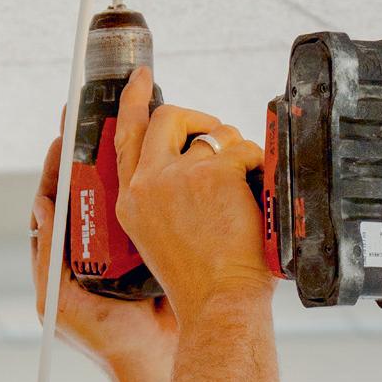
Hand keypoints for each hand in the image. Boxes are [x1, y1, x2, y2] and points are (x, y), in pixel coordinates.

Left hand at [29, 112, 179, 381]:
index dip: (58, 167)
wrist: (156, 363)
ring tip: (128, 123)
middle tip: (95, 113)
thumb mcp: (61, 302)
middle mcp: (92, 244)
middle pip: (88, 187)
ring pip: (118, 192)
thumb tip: (42, 207)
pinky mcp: (152, 245)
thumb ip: (47, 258)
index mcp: (65, 255)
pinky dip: (150, 182)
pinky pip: (147, 207)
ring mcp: (122, 244)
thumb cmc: (106, 340)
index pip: (56, 201)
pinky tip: (160, 156)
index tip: (63, 136)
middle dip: (91, 151)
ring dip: (123, 159)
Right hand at [114, 68, 271, 324]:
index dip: (134, 101)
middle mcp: (147, 184)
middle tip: (215, 133)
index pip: (125, 136)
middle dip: (196, 118)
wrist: (218, 304)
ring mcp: (179, 176)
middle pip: (167, 118)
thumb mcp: (160, 237)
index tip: (142, 78)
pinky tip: (255, 199)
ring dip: (234, 156)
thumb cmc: (201, 281)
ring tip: (242, 196)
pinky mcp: (215, 173)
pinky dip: (256, 168)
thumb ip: (165, 195)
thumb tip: (195, 155)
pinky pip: (243, 149)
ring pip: (213, 136)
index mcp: (130, 201)